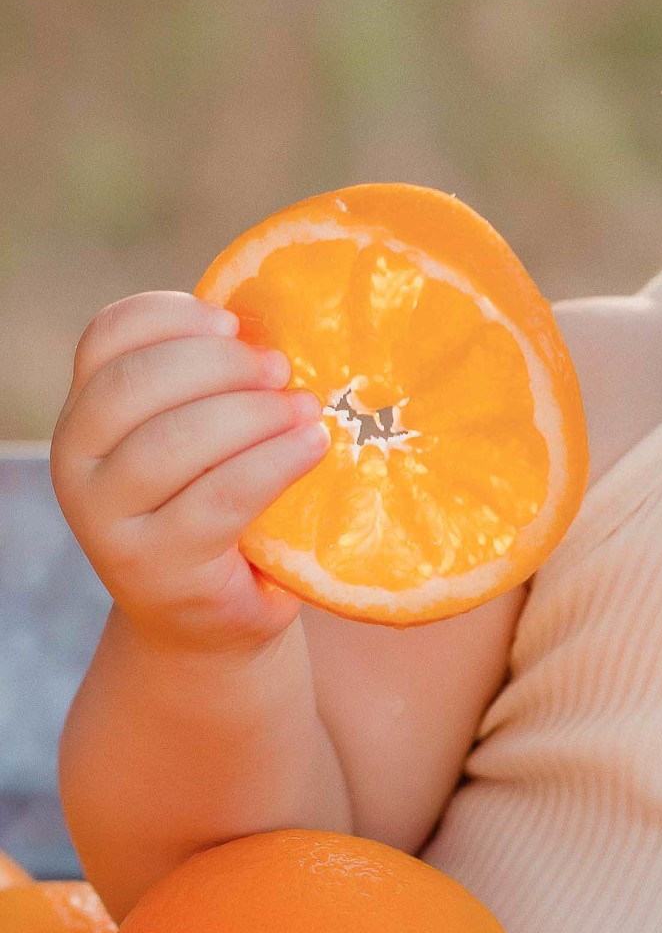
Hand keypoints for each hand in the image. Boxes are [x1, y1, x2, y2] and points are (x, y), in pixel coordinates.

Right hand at [51, 291, 329, 656]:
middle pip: (135, 383)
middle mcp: (77, 463)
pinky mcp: (154, 565)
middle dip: (219, 364)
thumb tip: (281, 323)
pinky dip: (273, 463)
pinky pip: (218, 498)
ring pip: (172, 441)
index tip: (233, 322)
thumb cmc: (217, 507)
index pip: (106, 338)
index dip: (171, 316)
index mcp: (87, 414)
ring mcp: (106, 520)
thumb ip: (213, 387)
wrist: (209, 616)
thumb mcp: (201, 440)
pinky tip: (314, 446)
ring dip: (253, 414)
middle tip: (283, 368)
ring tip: (309, 410)